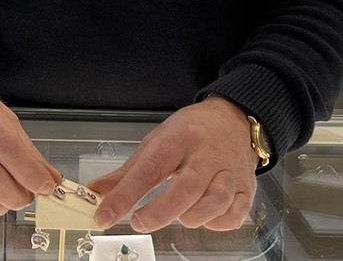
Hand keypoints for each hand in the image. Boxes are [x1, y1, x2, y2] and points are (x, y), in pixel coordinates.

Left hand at [88, 97, 257, 231]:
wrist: (234, 119)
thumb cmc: (191, 132)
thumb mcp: (156, 142)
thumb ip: (127, 173)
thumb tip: (96, 193)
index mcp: (178, 140)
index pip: (148, 170)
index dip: (124, 196)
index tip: (105, 216)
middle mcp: (205, 156)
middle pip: (185, 189)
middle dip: (159, 212)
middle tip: (139, 222)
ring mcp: (229, 173)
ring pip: (213, 204)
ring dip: (191, 217)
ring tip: (178, 213)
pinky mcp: (246, 189)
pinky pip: (232, 216)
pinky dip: (215, 223)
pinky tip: (204, 215)